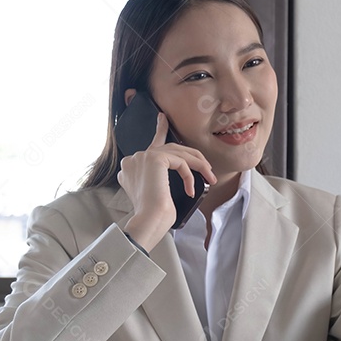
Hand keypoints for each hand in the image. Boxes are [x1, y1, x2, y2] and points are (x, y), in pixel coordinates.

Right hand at [117, 112, 216, 251]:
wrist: (148, 222)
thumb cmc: (154, 215)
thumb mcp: (157, 193)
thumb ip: (159, 178)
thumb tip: (181, 171)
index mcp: (130, 166)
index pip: (150, 146)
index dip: (160, 130)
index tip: (163, 118)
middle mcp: (133, 159)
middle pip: (168, 148)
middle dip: (191, 156)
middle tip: (207, 167)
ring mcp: (142, 157)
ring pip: (177, 153)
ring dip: (198, 165)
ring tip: (209, 176)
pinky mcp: (154, 158)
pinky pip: (180, 161)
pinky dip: (190, 174)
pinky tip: (192, 189)